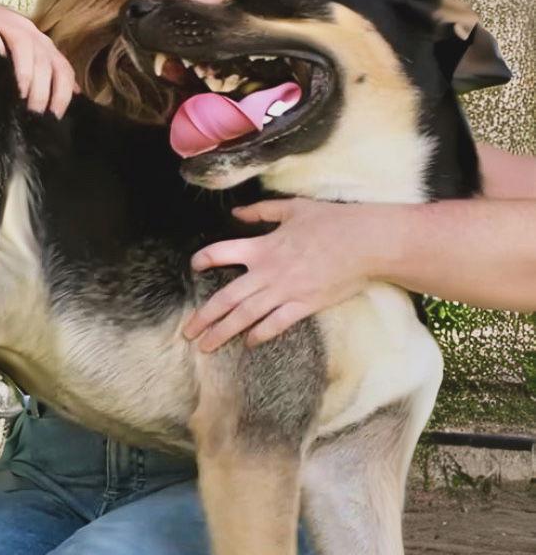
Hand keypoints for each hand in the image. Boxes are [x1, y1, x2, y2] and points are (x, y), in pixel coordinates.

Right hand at [0, 0, 75, 115]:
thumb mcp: (3, 55)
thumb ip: (28, 73)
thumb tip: (63, 96)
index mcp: (33, 39)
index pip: (61, 67)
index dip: (63, 94)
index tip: (54, 118)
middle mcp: (25, 28)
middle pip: (52, 63)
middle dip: (49, 94)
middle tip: (37, 117)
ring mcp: (6, 21)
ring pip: (36, 54)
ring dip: (36, 84)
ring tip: (28, 106)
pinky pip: (12, 42)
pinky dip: (19, 67)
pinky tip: (15, 86)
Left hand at [184, 200, 379, 350]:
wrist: (367, 243)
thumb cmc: (333, 221)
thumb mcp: (293, 208)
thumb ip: (261, 211)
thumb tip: (237, 212)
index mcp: (262, 247)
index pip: (221, 253)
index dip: (204, 259)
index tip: (194, 266)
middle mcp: (268, 272)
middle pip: (226, 298)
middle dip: (204, 317)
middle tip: (187, 332)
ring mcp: (285, 291)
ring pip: (245, 316)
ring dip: (223, 332)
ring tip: (206, 346)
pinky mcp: (305, 305)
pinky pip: (276, 324)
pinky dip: (260, 334)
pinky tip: (248, 343)